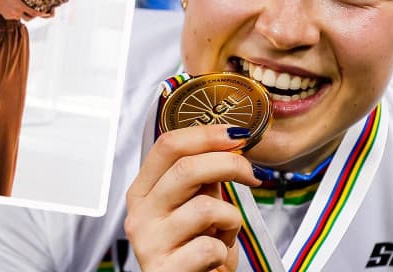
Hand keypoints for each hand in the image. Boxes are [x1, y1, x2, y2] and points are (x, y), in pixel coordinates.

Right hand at [0, 0, 52, 20]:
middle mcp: (16, 13)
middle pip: (29, 18)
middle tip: (35, 10)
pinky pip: (15, 17)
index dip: (40, 14)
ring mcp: (11, 16)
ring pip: (21, 18)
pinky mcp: (6, 16)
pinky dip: (17, 13)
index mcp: (20, 6)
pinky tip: (15, 7)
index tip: (45, 13)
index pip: (33, 13)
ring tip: (24, 7)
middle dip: (33, 16)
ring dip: (24, 14)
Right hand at [125, 124, 260, 271]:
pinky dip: (225, 250)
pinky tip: (215, 256)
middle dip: (229, 164)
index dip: (206, 134)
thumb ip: (203, 177)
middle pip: (185, 168)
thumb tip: (229, 143)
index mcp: (143, 191)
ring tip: (225, 233)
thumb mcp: (194, 206)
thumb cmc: (193, 249)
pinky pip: (210, 246)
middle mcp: (140, 213)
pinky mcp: (165, 269)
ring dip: (230, 219)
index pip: (167, 145)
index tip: (237, 135)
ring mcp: (149, 242)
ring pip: (205, 207)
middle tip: (252, 175)